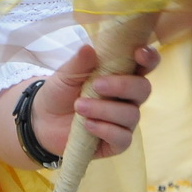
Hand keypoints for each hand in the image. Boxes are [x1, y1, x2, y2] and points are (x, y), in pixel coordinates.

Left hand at [30, 44, 159, 160]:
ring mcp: (124, 121)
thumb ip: (79, 63)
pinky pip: (123, 138)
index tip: (138, 53)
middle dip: (123, 86)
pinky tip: (87, 125)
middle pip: (144, 89)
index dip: (148, 58)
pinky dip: (106, 130)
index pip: (145, 65)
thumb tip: (89, 48)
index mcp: (120, 75)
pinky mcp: (117, 142)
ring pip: (132, 114)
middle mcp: (128, 98)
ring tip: (80, 106)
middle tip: (97, 85)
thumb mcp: (65, 75)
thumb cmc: (60, 93)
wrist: (43, 121)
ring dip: (105, 109)